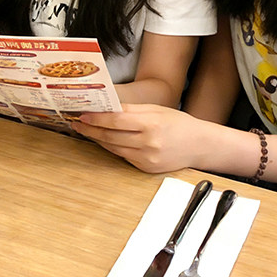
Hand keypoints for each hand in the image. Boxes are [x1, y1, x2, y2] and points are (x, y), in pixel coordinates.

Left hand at [72, 104, 201, 173]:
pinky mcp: (146, 168)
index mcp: (151, 124)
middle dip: (91, 129)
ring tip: (87, 130)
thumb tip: (107, 108)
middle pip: (111, 136)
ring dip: (98, 139)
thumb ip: (132, 109)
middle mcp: (148, 143)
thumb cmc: (177, 123)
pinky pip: (123, 157)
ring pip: (114, 148)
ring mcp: (147, 158)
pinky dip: (112, 148)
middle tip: (78, 122)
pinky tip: (104, 140)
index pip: (116, 120)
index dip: (97, 118)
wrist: (198, 145)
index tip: (83, 114)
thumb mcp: (156, 110)